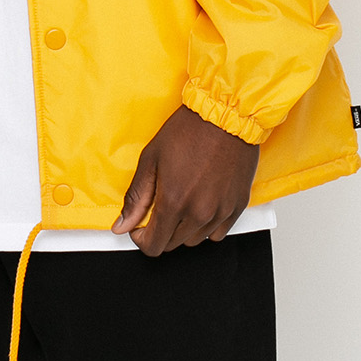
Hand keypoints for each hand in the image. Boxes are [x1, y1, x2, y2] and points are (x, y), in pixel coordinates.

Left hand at [112, 104, 259, 255]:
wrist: (225, 115)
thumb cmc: (189, 130)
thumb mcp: (151, 159)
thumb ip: (136, 197)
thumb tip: (122, 225)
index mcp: (174, 202)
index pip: (153, 245)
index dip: (141, 238)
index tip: (141, 226)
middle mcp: (199, 213)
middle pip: (172, 244)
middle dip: (161, 230)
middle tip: (162, 205)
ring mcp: (220, 212)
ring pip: (195, 240)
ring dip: (184, 228)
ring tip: (184, 200)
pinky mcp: (237, 206)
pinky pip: (218, 233)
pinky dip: (207, 225)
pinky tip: (202, 204)